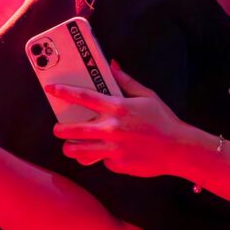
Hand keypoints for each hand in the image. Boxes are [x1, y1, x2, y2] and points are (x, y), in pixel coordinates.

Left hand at [49, 61, 189, 178]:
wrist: (178, 149)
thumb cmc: (163, 120)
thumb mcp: (147, 96)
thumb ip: (126, 81)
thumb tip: (112, 64)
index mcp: (117, 108)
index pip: (83, 97)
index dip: (64, 92)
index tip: (51, 88)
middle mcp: (111, 129)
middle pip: (72, 130)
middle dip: (60, 130)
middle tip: (58, 129)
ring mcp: (113, 149)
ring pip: (79, 151)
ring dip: (72, 148)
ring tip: (71, 146)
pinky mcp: (117, 164)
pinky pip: (101, 160)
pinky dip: (102, 157)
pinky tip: (110, 153)